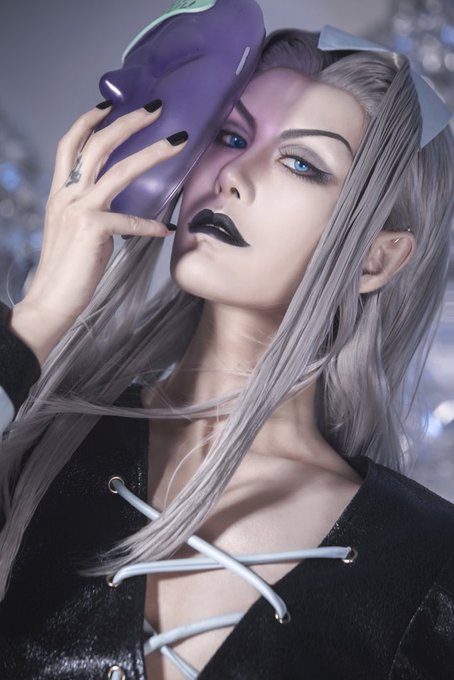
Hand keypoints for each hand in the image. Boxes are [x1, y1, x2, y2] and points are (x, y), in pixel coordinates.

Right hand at [9, 101, 187, 364]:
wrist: (52, 300)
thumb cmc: (68, 269)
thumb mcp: (75, 230)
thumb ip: (92, 210)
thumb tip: (119, 203)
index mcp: (61, 192)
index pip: (71, 144)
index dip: (90, 120)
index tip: (111, 104)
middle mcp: (67, 194)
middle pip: (98, 144)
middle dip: (128, 121)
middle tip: (156, 108)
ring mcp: (78, 209)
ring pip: (119, 170)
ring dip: (151, 153)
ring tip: (176, 142)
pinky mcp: (92, 229)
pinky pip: (131, 221)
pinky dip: (152, 224)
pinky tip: (168, 227)